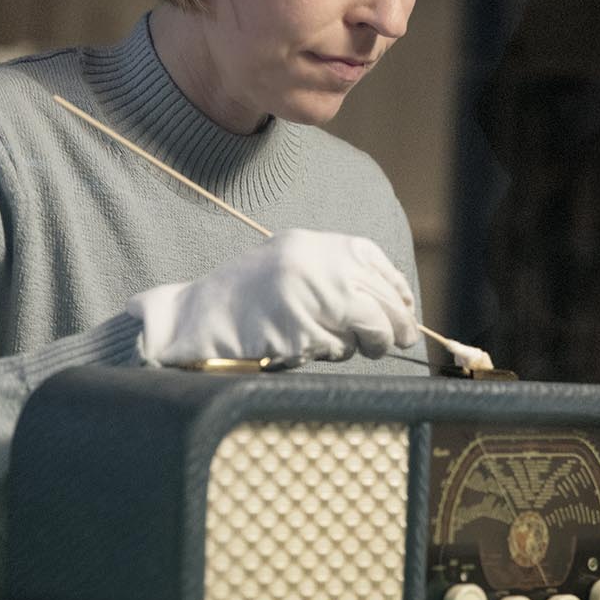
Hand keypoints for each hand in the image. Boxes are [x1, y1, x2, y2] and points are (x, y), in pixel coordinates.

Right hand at [128, 229, 418, 367]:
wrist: (195, 320)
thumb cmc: (245, 299)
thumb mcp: (291, 267)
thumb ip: (334, 273)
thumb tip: (394, 300)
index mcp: (313, 245)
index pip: (375, 264)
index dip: (397, 291)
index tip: (404, 311)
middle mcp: (315, 264)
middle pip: (381, 297)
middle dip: (397, 324)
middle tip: (402, 340)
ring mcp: (309, 297)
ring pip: (370, 326)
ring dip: (365, 343)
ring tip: (338, 345)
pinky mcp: (301, 331)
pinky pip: (339, 348)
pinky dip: (332, 354)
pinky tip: (308, 349)